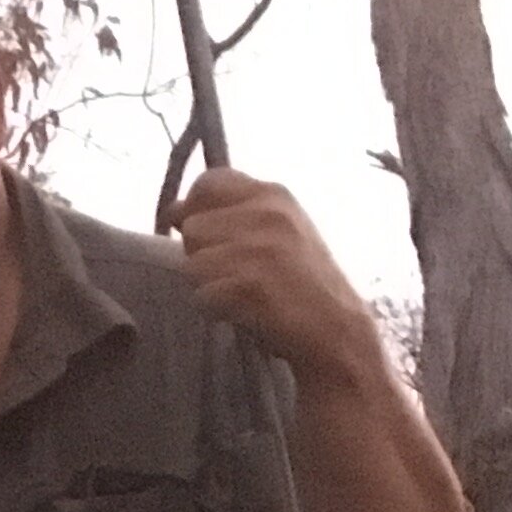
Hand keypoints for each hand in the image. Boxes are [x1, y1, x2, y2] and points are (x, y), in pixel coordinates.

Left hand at [172, 169, 386, 381]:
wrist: (337, 329)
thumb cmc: (302, 283)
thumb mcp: (280, 229)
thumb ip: (234, 214)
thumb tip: (174, 209)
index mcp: (273, 194)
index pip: (208, 182)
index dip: (197, 208)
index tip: (207, 232)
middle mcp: (266, 213)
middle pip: (192, 226)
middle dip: (201, 252)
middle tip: (235, 272)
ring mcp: (260, 247)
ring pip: (192, 264)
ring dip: (208, 284)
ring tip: (244, 292)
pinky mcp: (250, 284)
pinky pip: (202, 295)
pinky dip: (216, 308)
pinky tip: (247, 310)